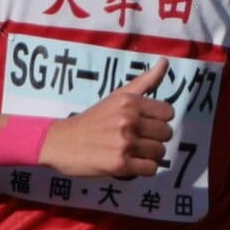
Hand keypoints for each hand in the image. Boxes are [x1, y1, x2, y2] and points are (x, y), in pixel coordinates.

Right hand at [42, 56, 173, 178]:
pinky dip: (142, 169)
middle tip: (137, 140)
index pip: (168, 112)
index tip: (145, 124)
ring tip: (132, 152)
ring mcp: (125, 143)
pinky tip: (130, 163)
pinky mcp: (121, 164)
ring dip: (149, 155)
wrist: (61, 142)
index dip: (159, 120)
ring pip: (160, 152)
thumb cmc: (92, 120)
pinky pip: (151, 169)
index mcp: (129, 102)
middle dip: (155, 138)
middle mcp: (128, 120)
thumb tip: (166, 61)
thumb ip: (144, 81)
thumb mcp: (117, 96)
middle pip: (166, 134)